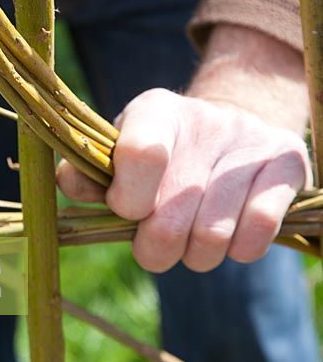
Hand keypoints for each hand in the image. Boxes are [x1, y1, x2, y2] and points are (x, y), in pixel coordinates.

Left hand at [57, 26, 311, 272]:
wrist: (234, 130)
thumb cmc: (164, 152)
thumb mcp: (120, 151)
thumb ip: (87, 172)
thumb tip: (73, 186)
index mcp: (156, 109)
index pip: (138, 157)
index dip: (127, 200)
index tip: (127, 209)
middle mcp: (207, 119)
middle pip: (168, 219)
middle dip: (155, 245)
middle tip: (156, 239)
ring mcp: (253, 141)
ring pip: (211, 239)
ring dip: (195, 253)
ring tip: (194, 233)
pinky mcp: (288, 165)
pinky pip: (254, 238)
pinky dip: (236, 249)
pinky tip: (231, 232)